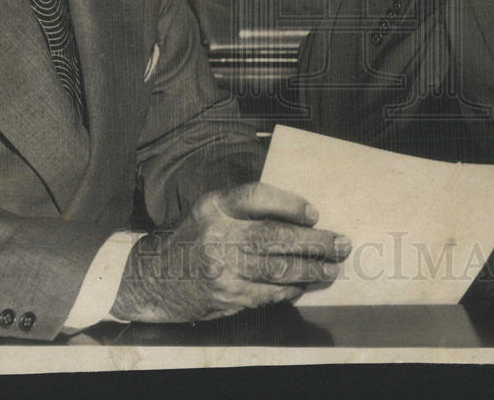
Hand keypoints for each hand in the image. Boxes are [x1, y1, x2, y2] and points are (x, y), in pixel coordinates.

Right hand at [110, 182, 350, 322]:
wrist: (152, 278)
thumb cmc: (191, 238)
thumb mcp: (210, 210)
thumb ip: (244, 208)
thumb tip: (297, 214)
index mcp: (214, 207)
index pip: (257, 197)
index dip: (289, 204)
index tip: (314, 213)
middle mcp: (217, 236)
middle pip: (275, 237)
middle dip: (313, 242)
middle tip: (340, 243)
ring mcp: (221, 269)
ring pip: (276, 269)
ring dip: (310, 269)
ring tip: (332, 267)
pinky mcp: (225, 296)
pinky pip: (266, 293)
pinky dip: (289, 289)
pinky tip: (304, 285)